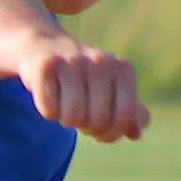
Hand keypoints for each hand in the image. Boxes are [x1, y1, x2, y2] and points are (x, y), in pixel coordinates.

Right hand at [16, 31, 148, 142]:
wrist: (44, 46)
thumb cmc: (83, 77)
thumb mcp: (111, 90)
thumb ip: (129, 112)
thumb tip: (137, 133)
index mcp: (123, 68)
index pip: (125, 116)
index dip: (111, 134)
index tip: (100, 130)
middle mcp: (101, 61)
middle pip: (98, 120)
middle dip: (87, 128)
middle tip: (80, 115)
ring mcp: (72, 61)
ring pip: (73, 117)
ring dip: (66, 120)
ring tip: (65, 105)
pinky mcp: (45, 66)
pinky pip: (49, 111)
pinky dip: (48, 111)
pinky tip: (49, 94)